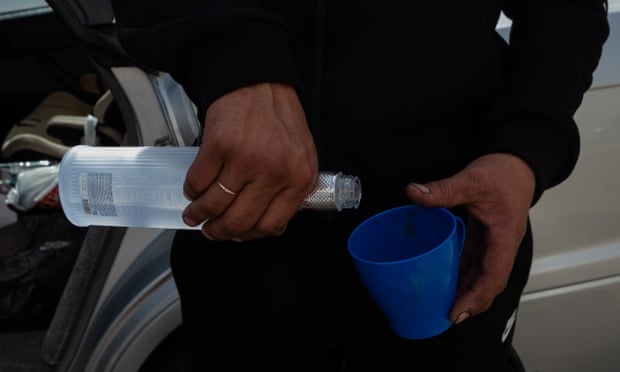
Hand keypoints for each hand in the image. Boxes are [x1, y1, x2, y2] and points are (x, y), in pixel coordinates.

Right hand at [181, 82, 317, 240]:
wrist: (259, 81)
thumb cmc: (279, 118)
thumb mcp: (301, 157)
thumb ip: (291, 191)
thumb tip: (269, 225)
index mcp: (298, 178)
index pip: (271, 225)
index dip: (248, 236)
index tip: (237, 235)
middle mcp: (274, 172)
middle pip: (239, 221)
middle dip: (220, 232)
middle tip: (211, 231)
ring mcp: (246, 160)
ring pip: (215, 205)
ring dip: (199, 215)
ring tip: (194, 215)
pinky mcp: (219, 146)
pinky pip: (198, 182)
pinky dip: (191, 191)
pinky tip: (193, 190)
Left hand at [405, 153, 534, 323]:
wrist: (517, 164)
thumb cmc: (502, 173)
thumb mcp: (472, 179)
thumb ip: (444, 188)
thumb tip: (414, 192)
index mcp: (505, 236)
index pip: (494, 275)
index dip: (476, 296)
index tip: (457, 312)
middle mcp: (501, 245)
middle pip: (488, 282)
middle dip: (469, 301)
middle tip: (444, 316)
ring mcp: (493, 243)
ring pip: (480, 274)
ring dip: (464, 290)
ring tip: (442, 305)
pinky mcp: (484, 238)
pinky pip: (473, 261)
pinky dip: (460, 273)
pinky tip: (444, 279)